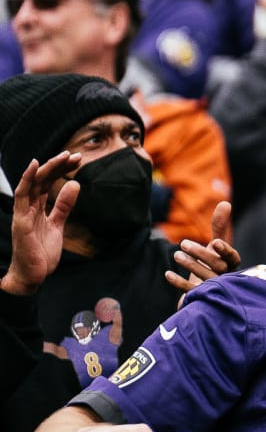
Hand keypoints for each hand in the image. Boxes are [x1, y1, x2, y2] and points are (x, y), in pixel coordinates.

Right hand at [1, 153, 80, 295]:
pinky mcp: (21, 221)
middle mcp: (28, 207)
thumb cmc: (41, 252)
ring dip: (48, 168)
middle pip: (42, 179)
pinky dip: (27, 179)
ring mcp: (23, 212)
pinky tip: (35, 165)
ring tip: (64, 156)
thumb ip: (63, 206)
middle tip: (77, 155)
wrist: (32, 275)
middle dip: (58, 165)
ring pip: (34, 183)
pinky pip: (22, 196)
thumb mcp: (58, 225)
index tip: (78, 160)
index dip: (61, 169)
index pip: (48, 182)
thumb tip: (74, 184)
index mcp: (37, 208)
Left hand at [166, 202, 238, 295]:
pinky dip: (179, 283)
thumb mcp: (216, 244)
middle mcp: (225, 276)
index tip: (214, 242)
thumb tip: (225, 203)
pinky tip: (167, 274)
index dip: (225, 250)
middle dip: (199, 254)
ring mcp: (214, 288)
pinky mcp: (201, 296)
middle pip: (216, 266)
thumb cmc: (213, 261)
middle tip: (182, 243)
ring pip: (204, 278)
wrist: (206, 287)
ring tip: (176, 254)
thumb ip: (220, 226)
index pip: (232, 257)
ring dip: (190, 265)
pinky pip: (191, 291)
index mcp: (231, 263)